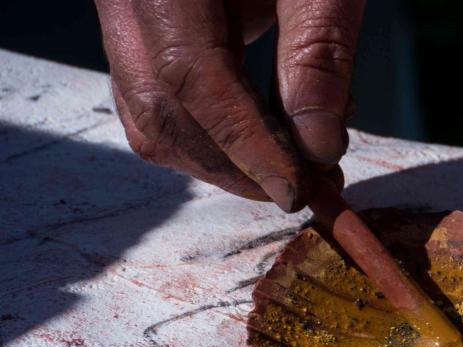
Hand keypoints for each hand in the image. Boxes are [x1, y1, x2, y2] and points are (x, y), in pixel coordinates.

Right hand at [94, 0, 364, 210]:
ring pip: (150, 113)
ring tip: (295, 165)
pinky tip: (267, 133)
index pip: (193, 78)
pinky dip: (209, 130)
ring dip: (221, 159)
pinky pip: (156, 95)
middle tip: (308, 187)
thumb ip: (318, 56)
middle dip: (235, 165)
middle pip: (161, 108)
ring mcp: (122, 11)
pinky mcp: (140, 26)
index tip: (297, 191)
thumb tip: (318, 149)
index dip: (247, 146)